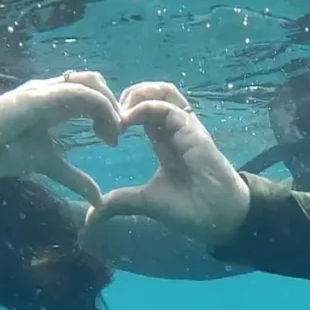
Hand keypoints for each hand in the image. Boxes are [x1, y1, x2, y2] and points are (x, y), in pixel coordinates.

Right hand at [0, 71, 121, 205]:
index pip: (90, 94)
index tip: (112, 141)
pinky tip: (105, 129)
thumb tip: (96, 198)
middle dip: (113, 105)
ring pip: (91, 82)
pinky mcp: (39, 96)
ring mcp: (44, 90)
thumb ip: (73, 177)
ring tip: (113, 132)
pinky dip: (100, 107)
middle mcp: (51, 90)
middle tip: (115, 136)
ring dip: (109, 105)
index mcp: (52, 103)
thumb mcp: (47, 164)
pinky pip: (79, 93)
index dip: (108, 113)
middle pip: (96, 82)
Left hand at [81, 81, 250, 245]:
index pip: (143, 109)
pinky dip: (142, 108)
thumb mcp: (145, 202)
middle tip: (105, 117)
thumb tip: (92, 215)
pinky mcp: (192, 131)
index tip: (99, 128)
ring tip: (117, 115)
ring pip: (162, 90)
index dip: (120, 110)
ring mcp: (184, 127)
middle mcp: (174, 129)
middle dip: (125, 96)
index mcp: (164, 141)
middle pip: (152, 92)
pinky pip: (166, 107)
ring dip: (136, 95)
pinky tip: (125, 123)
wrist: (218, 219)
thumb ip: (120, 202)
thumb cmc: (189, 209)